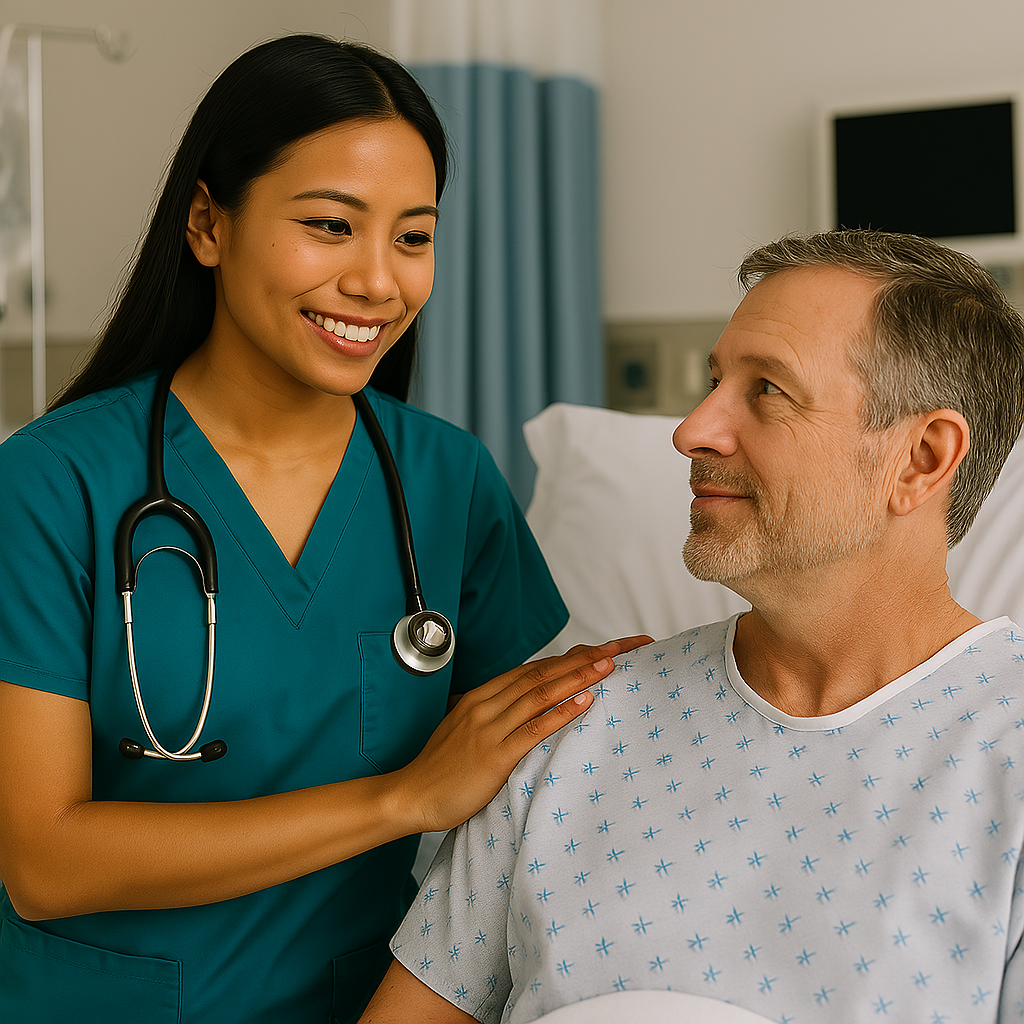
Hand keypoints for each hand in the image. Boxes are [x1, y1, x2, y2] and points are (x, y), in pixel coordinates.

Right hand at [389, 635, 652, 833]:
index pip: (534, 669)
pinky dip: (560, 713)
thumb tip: (519, 710)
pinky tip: (584, 702)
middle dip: (584, 658)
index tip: (602, 648)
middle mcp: (488, 704)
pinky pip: (532, 729)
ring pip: (541, 693)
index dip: (570, 657)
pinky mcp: (494, 754)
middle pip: (543, 673)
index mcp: (482, 697)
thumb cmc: (440, 768)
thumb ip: (492, 716)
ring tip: (609, 665)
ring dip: (577, 677)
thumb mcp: (465, 731)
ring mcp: (490, 727)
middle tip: (620, 647)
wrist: (410, 794)